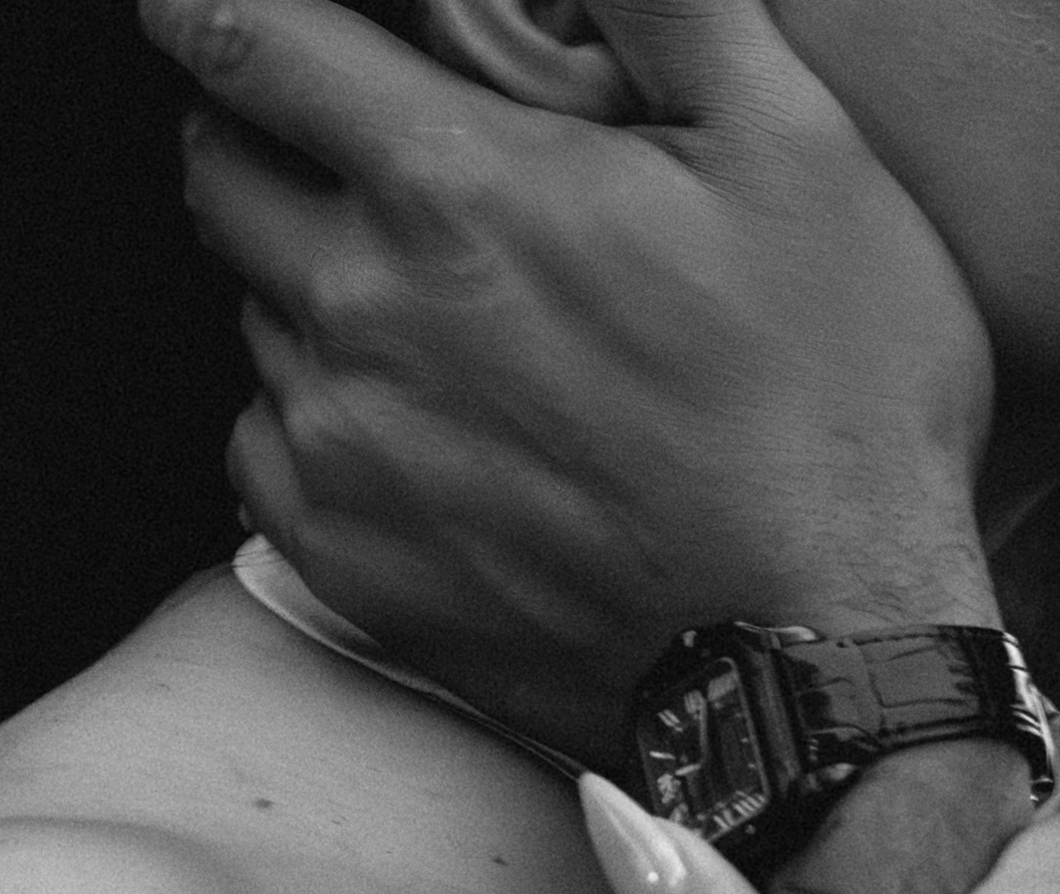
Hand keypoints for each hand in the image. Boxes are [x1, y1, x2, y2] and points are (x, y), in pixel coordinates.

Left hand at [146, 0, 995, 766]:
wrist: (828, 662)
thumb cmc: (837, 416)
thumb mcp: (805, 164)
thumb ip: (675, 11)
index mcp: (456, 189)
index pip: (240, 34)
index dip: (238, 10)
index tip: (273, 26)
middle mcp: (363, 310)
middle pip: (222, 167)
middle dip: (288, 143)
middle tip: (415, 181)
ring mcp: (343, 445)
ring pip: (259, 312)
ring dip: (330, 291)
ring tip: (477, 334)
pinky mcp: (347, 558)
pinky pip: (273, 446)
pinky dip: (332, 423)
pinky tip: (452, 437)